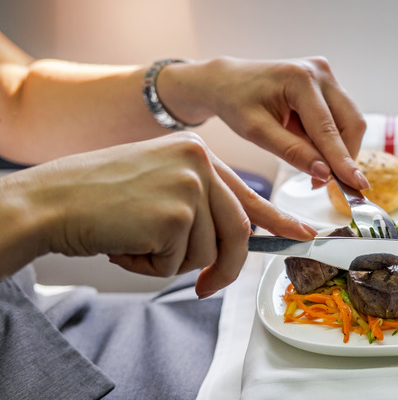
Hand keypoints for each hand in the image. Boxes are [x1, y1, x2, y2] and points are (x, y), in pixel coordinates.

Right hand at [0, 133, 316, 296]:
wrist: (50, 200)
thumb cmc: (98, 198)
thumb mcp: (158, 184)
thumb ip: (199, 204)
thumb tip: (236, 240)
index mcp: (197, 152)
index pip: (247, 195)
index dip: (277, 220)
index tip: (302, 234)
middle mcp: (201, 162)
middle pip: (237, 231)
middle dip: (225, 268)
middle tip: (206, 289)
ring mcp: (190, 186)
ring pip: (206, 252)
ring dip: (169, 262)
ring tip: (133, 239)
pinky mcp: (176, 215)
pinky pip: (178, 264)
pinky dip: (150, 267)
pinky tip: (124, 243)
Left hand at [159, 57, 368, 189]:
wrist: (228, 81)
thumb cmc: (236, 103)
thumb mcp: (256, 132)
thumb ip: (292, 152)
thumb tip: (325, 173)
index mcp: (300, 78)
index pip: (327, 128)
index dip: (342, 160)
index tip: (357, 186)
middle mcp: (320, 71)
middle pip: (351, 122)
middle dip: (344, 156)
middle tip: (327, 183)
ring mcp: (327, 75)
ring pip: (351, 122)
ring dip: (339, 150)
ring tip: (315, 168)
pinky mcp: (328, 84)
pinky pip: (341, 118)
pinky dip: (332, 140)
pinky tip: (313, 151)